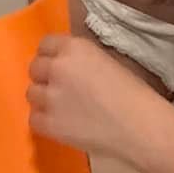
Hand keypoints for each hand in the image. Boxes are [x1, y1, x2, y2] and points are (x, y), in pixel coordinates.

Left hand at [27, 34, 167, 163]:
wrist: (142, 127)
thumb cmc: (135, 94)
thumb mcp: (107, 63)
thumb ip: (81, 61)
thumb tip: (69, 67)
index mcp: (74, 48)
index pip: (46, 45)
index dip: (51, 57)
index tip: (59, 66)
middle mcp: (57, 67)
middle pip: (35, 68)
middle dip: (46, 78)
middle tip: (62, 91)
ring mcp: (50, 96)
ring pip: (32, 94)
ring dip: (44, 100)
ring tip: (64, 110)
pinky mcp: (48, 123)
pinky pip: (34, 119)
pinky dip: (46, 122)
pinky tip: (63, 125)